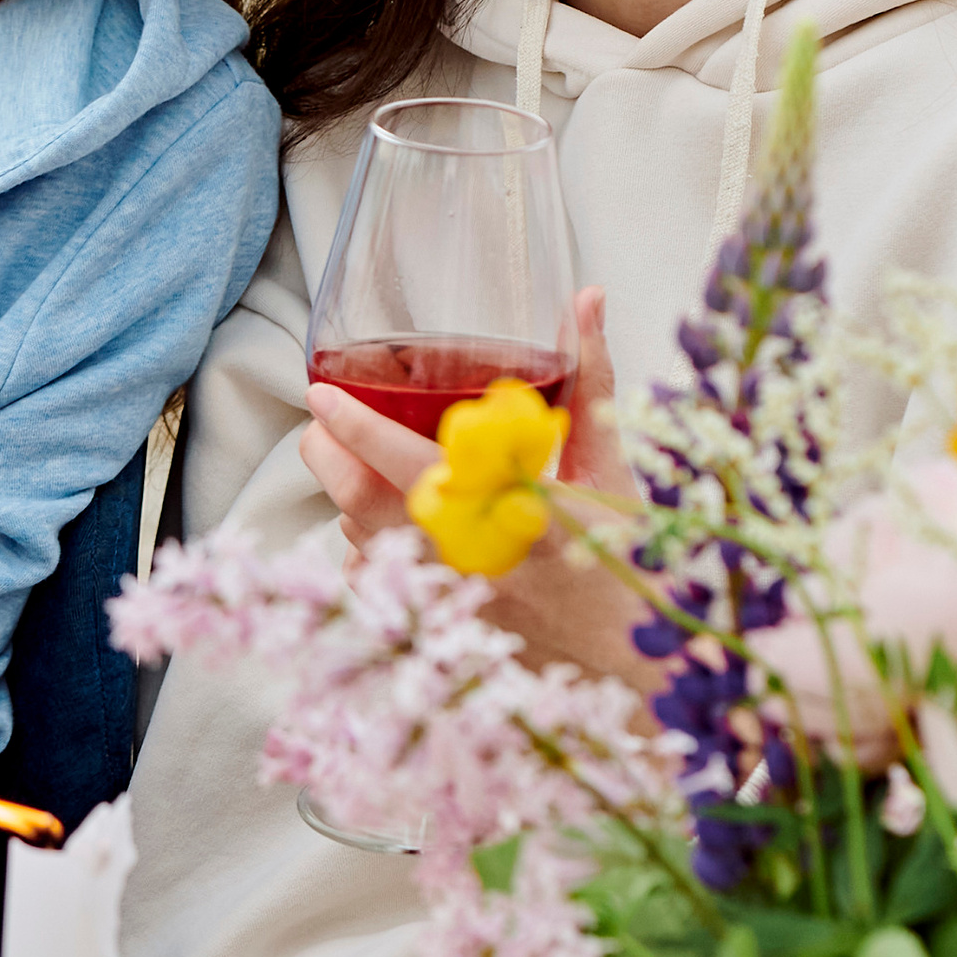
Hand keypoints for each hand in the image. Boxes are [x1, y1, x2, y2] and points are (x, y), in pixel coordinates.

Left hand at [300, 289, 660, 688]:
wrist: (636, 660)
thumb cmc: (626, 557)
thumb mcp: (609, 464)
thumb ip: (590, 376)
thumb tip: (589, 295)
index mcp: (511, 508)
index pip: (408, 461)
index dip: (355, 425)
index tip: (320, 396)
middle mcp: (469, 558)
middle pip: (359, 501)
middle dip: (326, 456)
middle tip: (320, 426)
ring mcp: (448, 603)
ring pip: (362, 543)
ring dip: (346, 500)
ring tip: (349, 466)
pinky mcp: (438, 634)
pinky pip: (376, 590)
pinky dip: (366, 555)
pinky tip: (382, 533)